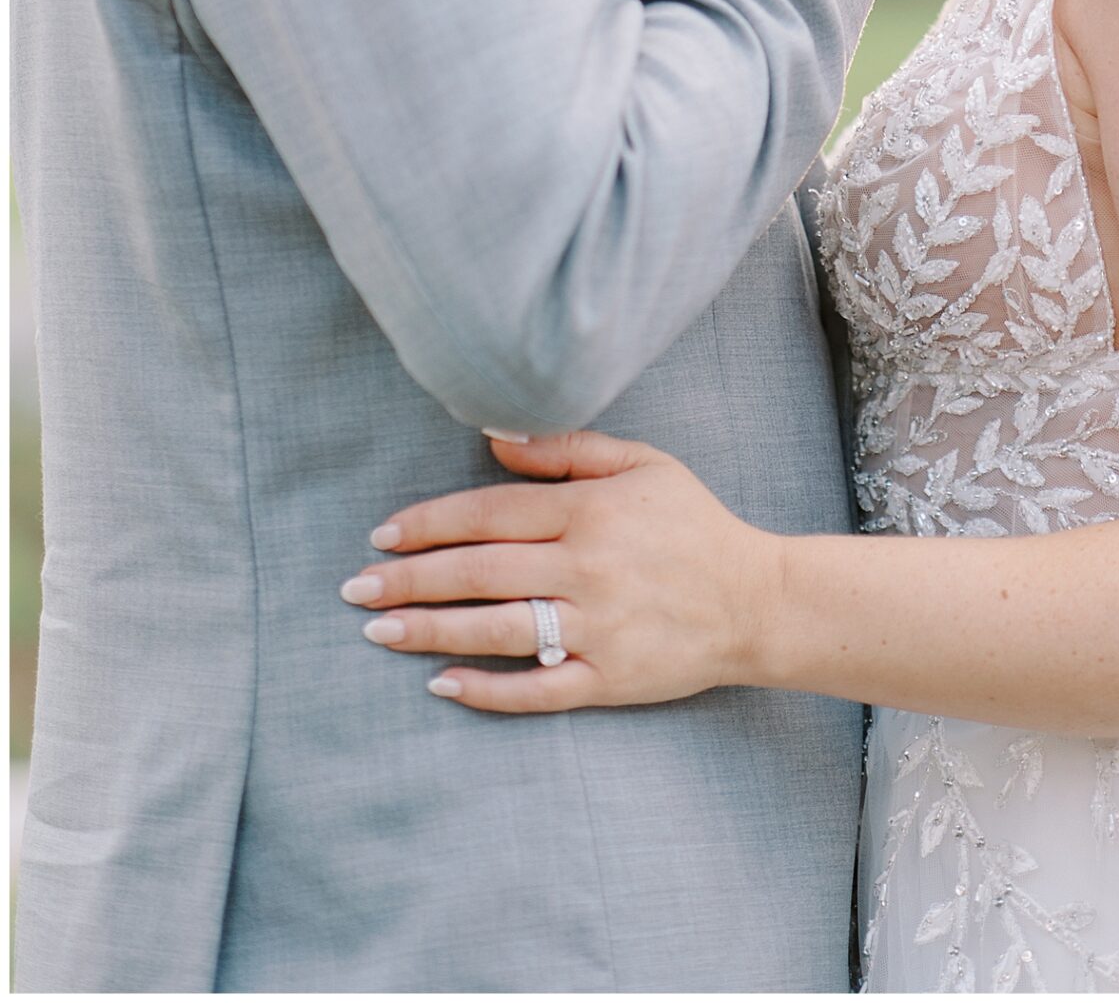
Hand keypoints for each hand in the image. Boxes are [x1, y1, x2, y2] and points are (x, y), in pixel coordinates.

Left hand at [340, 430, 782, 713]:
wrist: (755, 600)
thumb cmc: (691, 523)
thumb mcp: (641, 463)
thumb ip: (568, 450)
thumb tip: (495, 439)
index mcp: (591, 510)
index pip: (492, 514)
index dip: (432, 523)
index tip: (384, 534)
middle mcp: (588, 568)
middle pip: (481, 571)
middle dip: (412, 578)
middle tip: (353, 586)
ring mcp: (597, 627)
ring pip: (497, 630)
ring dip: (430, 630)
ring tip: (378, 630)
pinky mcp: (607, 678)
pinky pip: (537, 689)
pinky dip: (487, 689)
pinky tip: (442, 685)